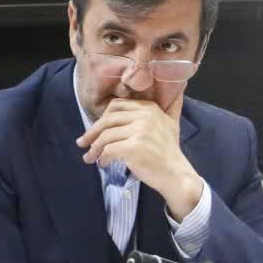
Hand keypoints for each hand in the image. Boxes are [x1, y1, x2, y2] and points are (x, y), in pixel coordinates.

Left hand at [76, 95, 202, 219]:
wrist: (176, 175)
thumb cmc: (170, 151)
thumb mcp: (172, 123)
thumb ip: (171, 106)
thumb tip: (180, 88)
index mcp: (149, 108)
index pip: (116, 106)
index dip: (102, 118)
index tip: (96, 129)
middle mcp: (144, 116)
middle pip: (108, 120)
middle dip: (92, 132)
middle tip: (82, 143)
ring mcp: (139, 131)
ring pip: (105, 136)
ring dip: (94, 148)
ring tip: (89, 158)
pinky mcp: (133, 147)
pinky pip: (108, 150)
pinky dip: (102, 158)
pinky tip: (103, 163)